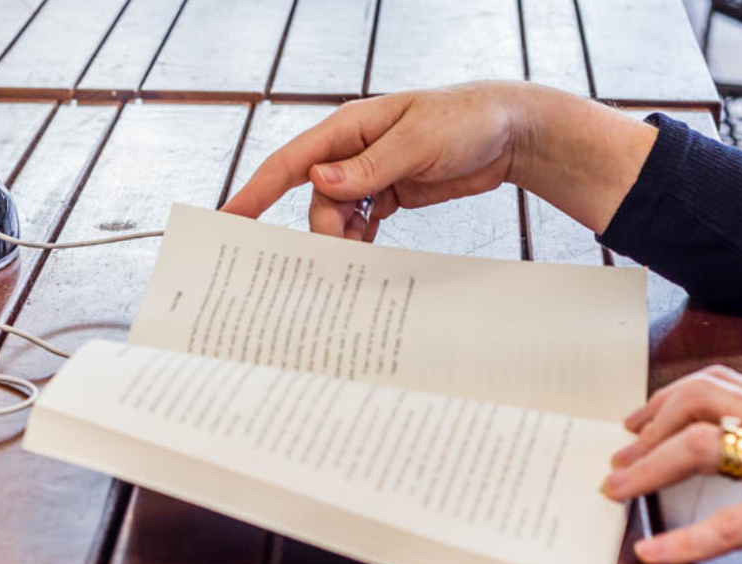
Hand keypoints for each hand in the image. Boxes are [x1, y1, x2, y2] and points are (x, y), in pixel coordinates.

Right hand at [221, 81, 657, 239]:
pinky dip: (362, 242)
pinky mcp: (392, 192)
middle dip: (323, 231)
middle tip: (336, 262)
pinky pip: (363, 222)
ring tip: (357, 266)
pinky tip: (368, 260)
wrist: (512, 131)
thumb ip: (370, 166)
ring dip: (344, 241)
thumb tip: (321, 183)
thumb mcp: (419, 141)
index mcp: (350, 127)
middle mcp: (354, 150)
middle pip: (318, 200)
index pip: (292, 162)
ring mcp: (372, 173)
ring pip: (339, 216)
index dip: (257, 190)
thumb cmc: (467, 120)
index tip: (229, 218)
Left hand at [600, 365, 741, 563]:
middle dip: (650, 425)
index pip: (720, 383)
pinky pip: (732, 522)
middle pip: (702, 399)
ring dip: (649, 469)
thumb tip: (723, 455)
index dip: (670, 398)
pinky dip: (685, 539)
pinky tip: (657, 553)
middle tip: (619, 457)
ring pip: (704, 444)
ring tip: (618, 491)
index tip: (637, 423)